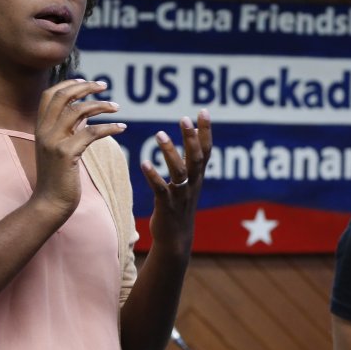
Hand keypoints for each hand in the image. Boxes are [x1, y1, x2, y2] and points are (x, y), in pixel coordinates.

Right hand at [32, 79, 126, 218]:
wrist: (50, 203)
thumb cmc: (58, 177)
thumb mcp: (61, 147)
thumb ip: (70, 128)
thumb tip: (85, 112)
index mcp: (40, 127)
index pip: (49, 94)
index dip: (68, 84)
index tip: (87, 82)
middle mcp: (43, 131)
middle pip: (62, 97)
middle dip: (85, 87)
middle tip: (104, 86)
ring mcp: (53, 141)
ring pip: (78, 111)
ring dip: (101, 105)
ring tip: (117, 107)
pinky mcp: (66, 154)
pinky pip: (91, 132)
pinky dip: (109, 127)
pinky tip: (122, 128)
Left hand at [141, 109, 211, 256]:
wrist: (175, 238)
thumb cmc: (179, 206)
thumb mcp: (190, 182)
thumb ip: (192, 160)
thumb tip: (194, 132)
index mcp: (198, 177)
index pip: (206, 150)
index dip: (206, 131)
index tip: (203, 111)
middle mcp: (193, 184)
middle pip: (196, 158)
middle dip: (191, 138)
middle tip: (184, 118)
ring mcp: (180, 195)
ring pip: (179, 171)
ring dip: (170, 152)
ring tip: (159, 134)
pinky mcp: (166, 206)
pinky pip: (160, 189)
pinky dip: (153, 176)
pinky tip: (144, 163)